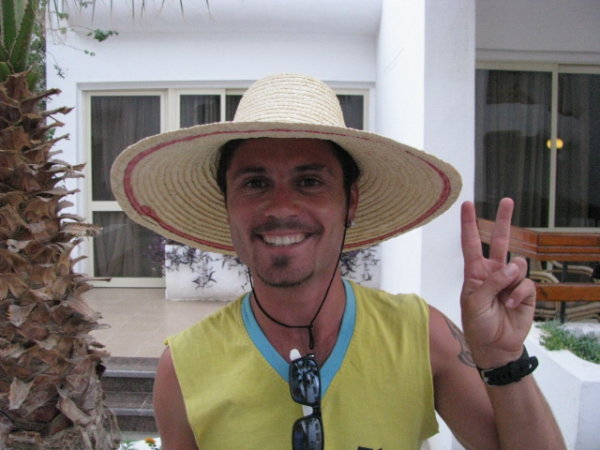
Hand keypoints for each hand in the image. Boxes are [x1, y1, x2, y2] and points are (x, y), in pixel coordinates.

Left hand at [460, 198, 535, 368]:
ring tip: (504, 298)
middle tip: (507, 200)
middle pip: (500, 241)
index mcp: (475, 272)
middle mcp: (493, 272)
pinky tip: (512, 306)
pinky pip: (526, 283)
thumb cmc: (478, 324)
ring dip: (510, 280)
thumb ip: (491, 282)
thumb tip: (512, 268)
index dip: (469, 224)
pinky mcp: (525, 292)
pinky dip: (518, 295)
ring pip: (517, 263)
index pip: (471, 243)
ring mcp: (510, 281)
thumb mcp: (475, 302)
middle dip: (504, 220)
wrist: (495, 346)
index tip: (467, 205)